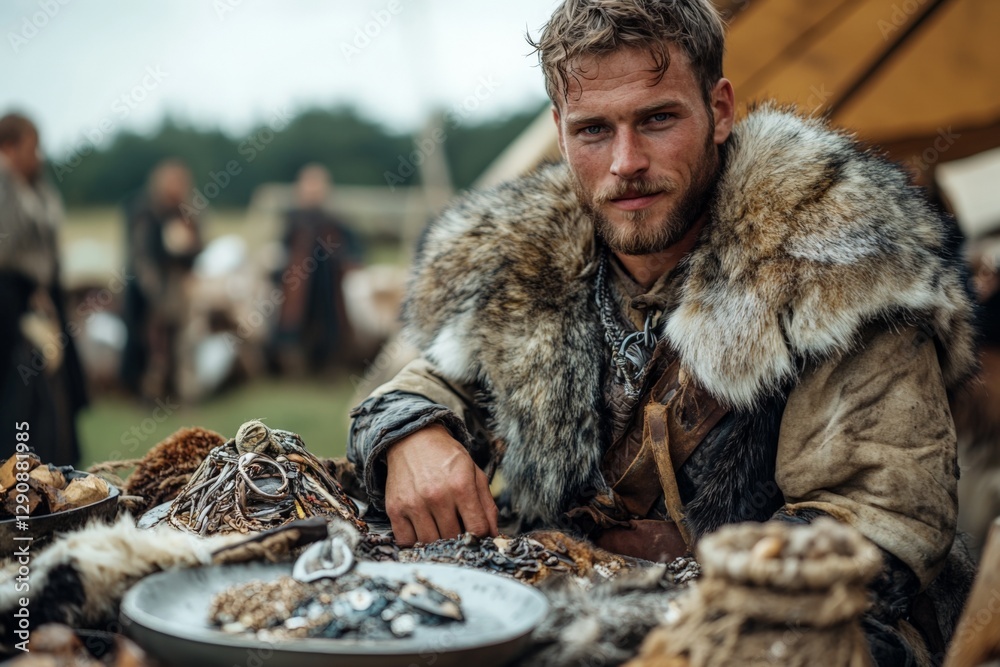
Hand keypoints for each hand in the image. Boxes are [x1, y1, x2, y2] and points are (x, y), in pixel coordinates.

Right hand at [384, 423, 497, 545]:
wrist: (413, 440)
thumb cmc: (446, 457)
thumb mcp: (474, 473)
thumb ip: (487, 505)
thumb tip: (494, 535)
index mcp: (461, 486)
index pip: (477, 529)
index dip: (481, 535)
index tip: (477, 532)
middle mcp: (436, 496)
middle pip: (453, 539)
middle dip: (459, 538)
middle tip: (458, 530)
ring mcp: (413, 504)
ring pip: (430, 543)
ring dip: (437, 542)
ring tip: (440, 529)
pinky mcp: (395, 509)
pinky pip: (406, 541)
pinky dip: (415, 542)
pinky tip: (422, 529)